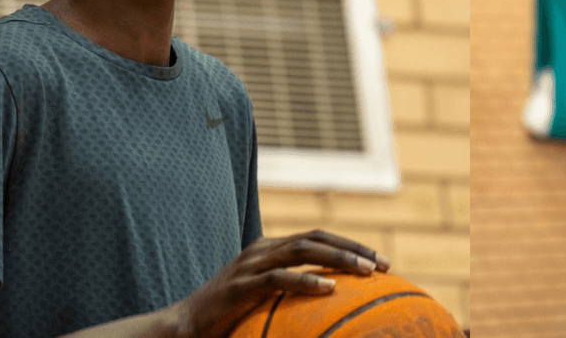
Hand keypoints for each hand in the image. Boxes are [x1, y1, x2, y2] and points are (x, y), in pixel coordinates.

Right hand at [168, 230, 389, 337]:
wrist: (183, 328)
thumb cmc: (227, 318)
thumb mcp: (264, 301)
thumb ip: (291, 296)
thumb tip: (333, 305)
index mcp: (270, 249)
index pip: (317, 237)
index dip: (350, 245)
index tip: (381, 262)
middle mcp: (262, 249)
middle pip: (316, 238)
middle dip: (353, 248)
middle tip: (383, 265)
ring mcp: (250, 264)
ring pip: (302, 251)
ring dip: (338, 258)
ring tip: (365, 270)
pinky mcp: (240, 285)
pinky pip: (279, 278)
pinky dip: (306, 281)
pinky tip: (329, 288)